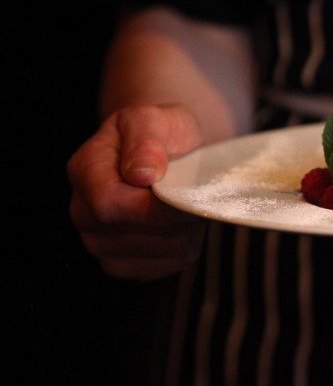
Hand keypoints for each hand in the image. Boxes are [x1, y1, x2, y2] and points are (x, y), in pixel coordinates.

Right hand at [67, 103, 206, 280]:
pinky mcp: (126, 264)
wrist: (170, 152)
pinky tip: (183, 225)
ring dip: (186, 231)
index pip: (110, 205)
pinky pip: (167, 266)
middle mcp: (83, 213)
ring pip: (159, 253)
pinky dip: (185, 248)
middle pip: (136, 234)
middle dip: (177, 217)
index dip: (155, 208)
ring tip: (187, 206)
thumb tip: (142, 174)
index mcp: (84, 171)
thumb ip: (146, 141)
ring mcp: (101, 243)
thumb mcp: (155, 119)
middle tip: (195, 194)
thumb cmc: (162, 133)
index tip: (187, 196)